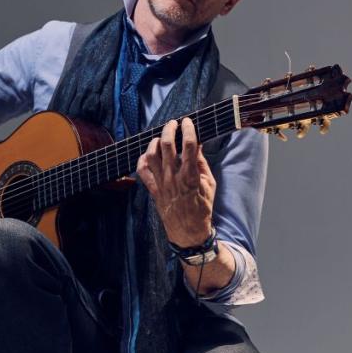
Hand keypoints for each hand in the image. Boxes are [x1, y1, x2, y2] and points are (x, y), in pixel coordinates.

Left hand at [135, 117, 214, 247]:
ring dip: (156, 141)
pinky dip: (143, 159)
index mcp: (190, 176)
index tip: (188, 121)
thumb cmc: (202, 207)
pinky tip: (149, 154)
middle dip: (170, 129)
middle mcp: (173, 177)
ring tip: (162, 137)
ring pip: (152, 155)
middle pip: (167, 145)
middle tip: (173, 123)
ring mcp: (161, 183)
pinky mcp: (153, 190)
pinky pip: (142, 171)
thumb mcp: (209, 184)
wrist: (188, 231)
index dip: (188, 129)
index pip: (189, 145)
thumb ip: (202, 163)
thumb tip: (197, 144)